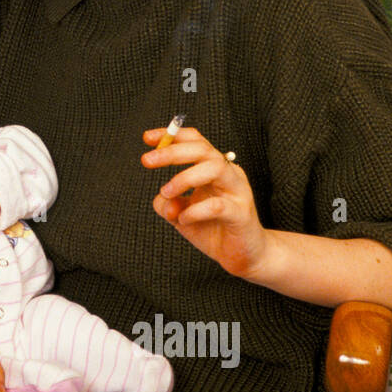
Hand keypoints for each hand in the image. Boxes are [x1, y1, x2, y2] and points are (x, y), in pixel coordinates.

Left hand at [141, 125, 268, 279]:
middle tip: (147, 160)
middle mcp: (229, 174)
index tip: (147, 138)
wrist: (245, 256)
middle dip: (172, 152)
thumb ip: (167, 204)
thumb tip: (164, 199)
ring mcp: (238, 192)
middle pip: (203, 149)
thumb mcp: (181, 214)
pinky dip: (195, 211)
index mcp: (215, 168)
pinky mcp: (241, 214)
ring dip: (185, 177)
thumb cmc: (213, 229)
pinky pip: (218, 206)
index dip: (172, 136)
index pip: (196, 141)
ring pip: (215, 168)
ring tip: (167, 192)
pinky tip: (183, 219)